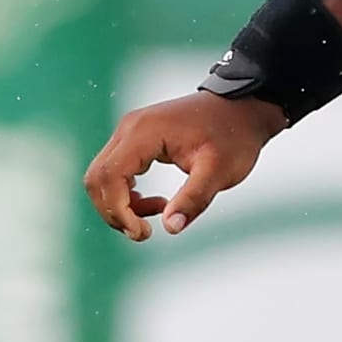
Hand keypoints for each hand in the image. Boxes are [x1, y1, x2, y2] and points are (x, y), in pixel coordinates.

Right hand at [83, 91, 283, 241]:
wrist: (244, 108)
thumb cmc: (234, 136)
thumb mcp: (220, 171)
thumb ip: (194, 199)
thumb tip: (170, 228)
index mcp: (145, 133)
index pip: (110, 176)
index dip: (118, 211)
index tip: (143, 233)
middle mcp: (130, 128)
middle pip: (98, 178)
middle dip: (114, 211)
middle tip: (145, 231)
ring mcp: (131, 131)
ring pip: (104, 176)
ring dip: (120, 204)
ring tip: (158, 213)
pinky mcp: (137, 138)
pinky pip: (116, 170)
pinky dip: (127, 193)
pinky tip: (156, 203)